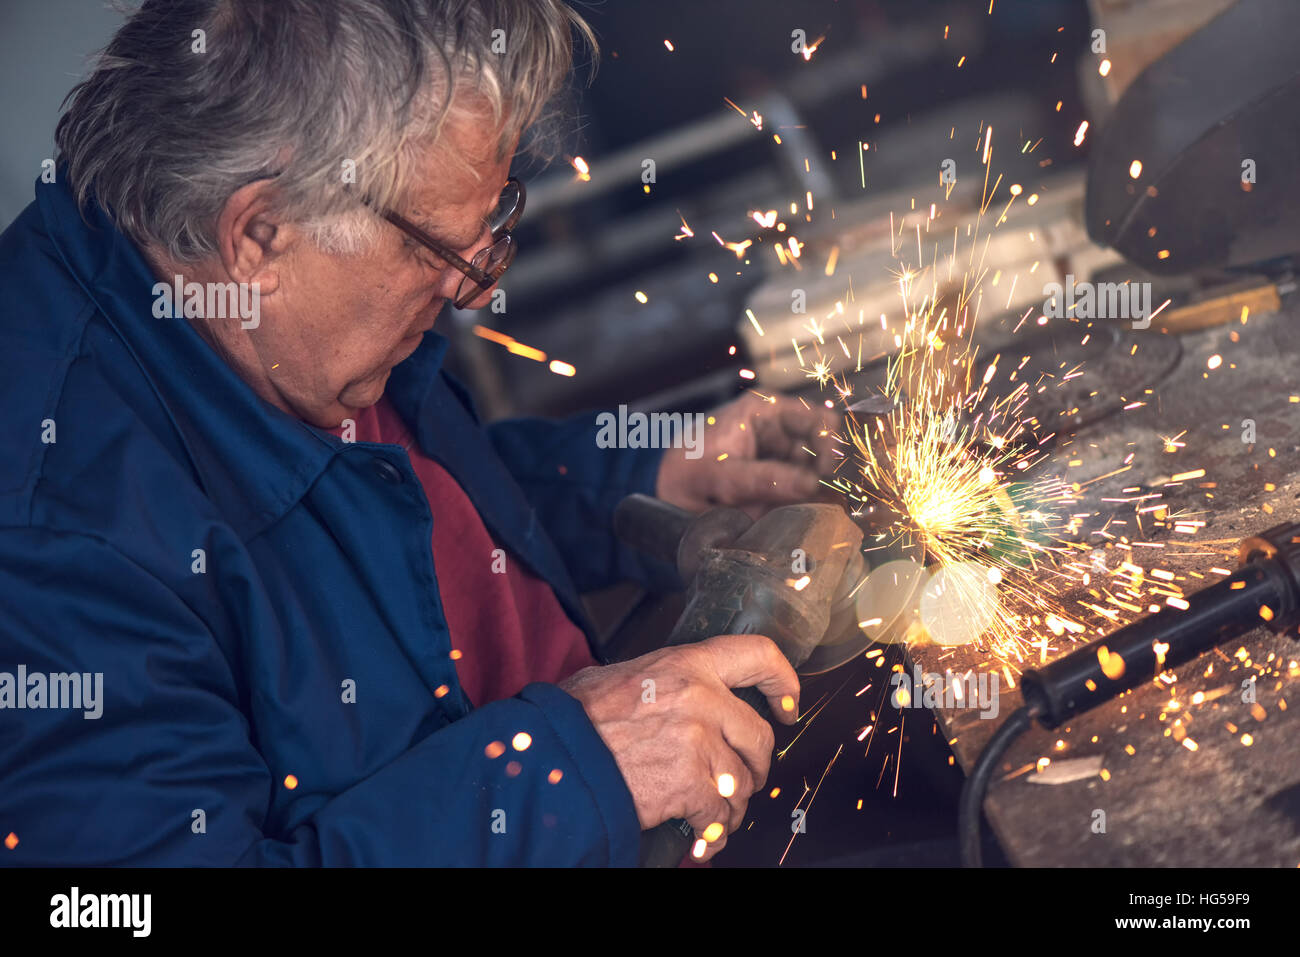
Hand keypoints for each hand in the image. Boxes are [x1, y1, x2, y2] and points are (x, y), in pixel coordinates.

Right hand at [558, 634, 799, 861]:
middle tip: (740, 779)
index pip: (757, 656)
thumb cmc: (575, 717)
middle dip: (754, 765)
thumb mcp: (619, 676)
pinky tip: (701, 836)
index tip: (788, 705)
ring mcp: (700, 741)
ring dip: (731, 804)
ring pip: (742, 781)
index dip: (782, 681)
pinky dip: (714, 831)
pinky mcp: (691, 783)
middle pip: (760, 737)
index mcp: (687, 665)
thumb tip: (670, 688)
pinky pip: (720, 813)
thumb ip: (659, 679)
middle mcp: (703, 698)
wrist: (554, 755)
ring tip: (712, 814)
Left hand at [656, 392, 840, 515]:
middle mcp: (781, 432)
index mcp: (766, 412)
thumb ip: (762, 479)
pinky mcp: (783, 487)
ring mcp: (783, 460)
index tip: (829, 478)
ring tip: (818, 514)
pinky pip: (808, 496)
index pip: (818, 421)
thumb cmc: (685, 470)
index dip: (831, 447)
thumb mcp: (718, 474)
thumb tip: (811, 485)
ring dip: (822, 496)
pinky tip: (809, 519)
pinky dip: (812, 508)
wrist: (662, 494)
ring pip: (821, 476)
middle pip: (825, 451)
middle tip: (831, 503)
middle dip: (830, 477)